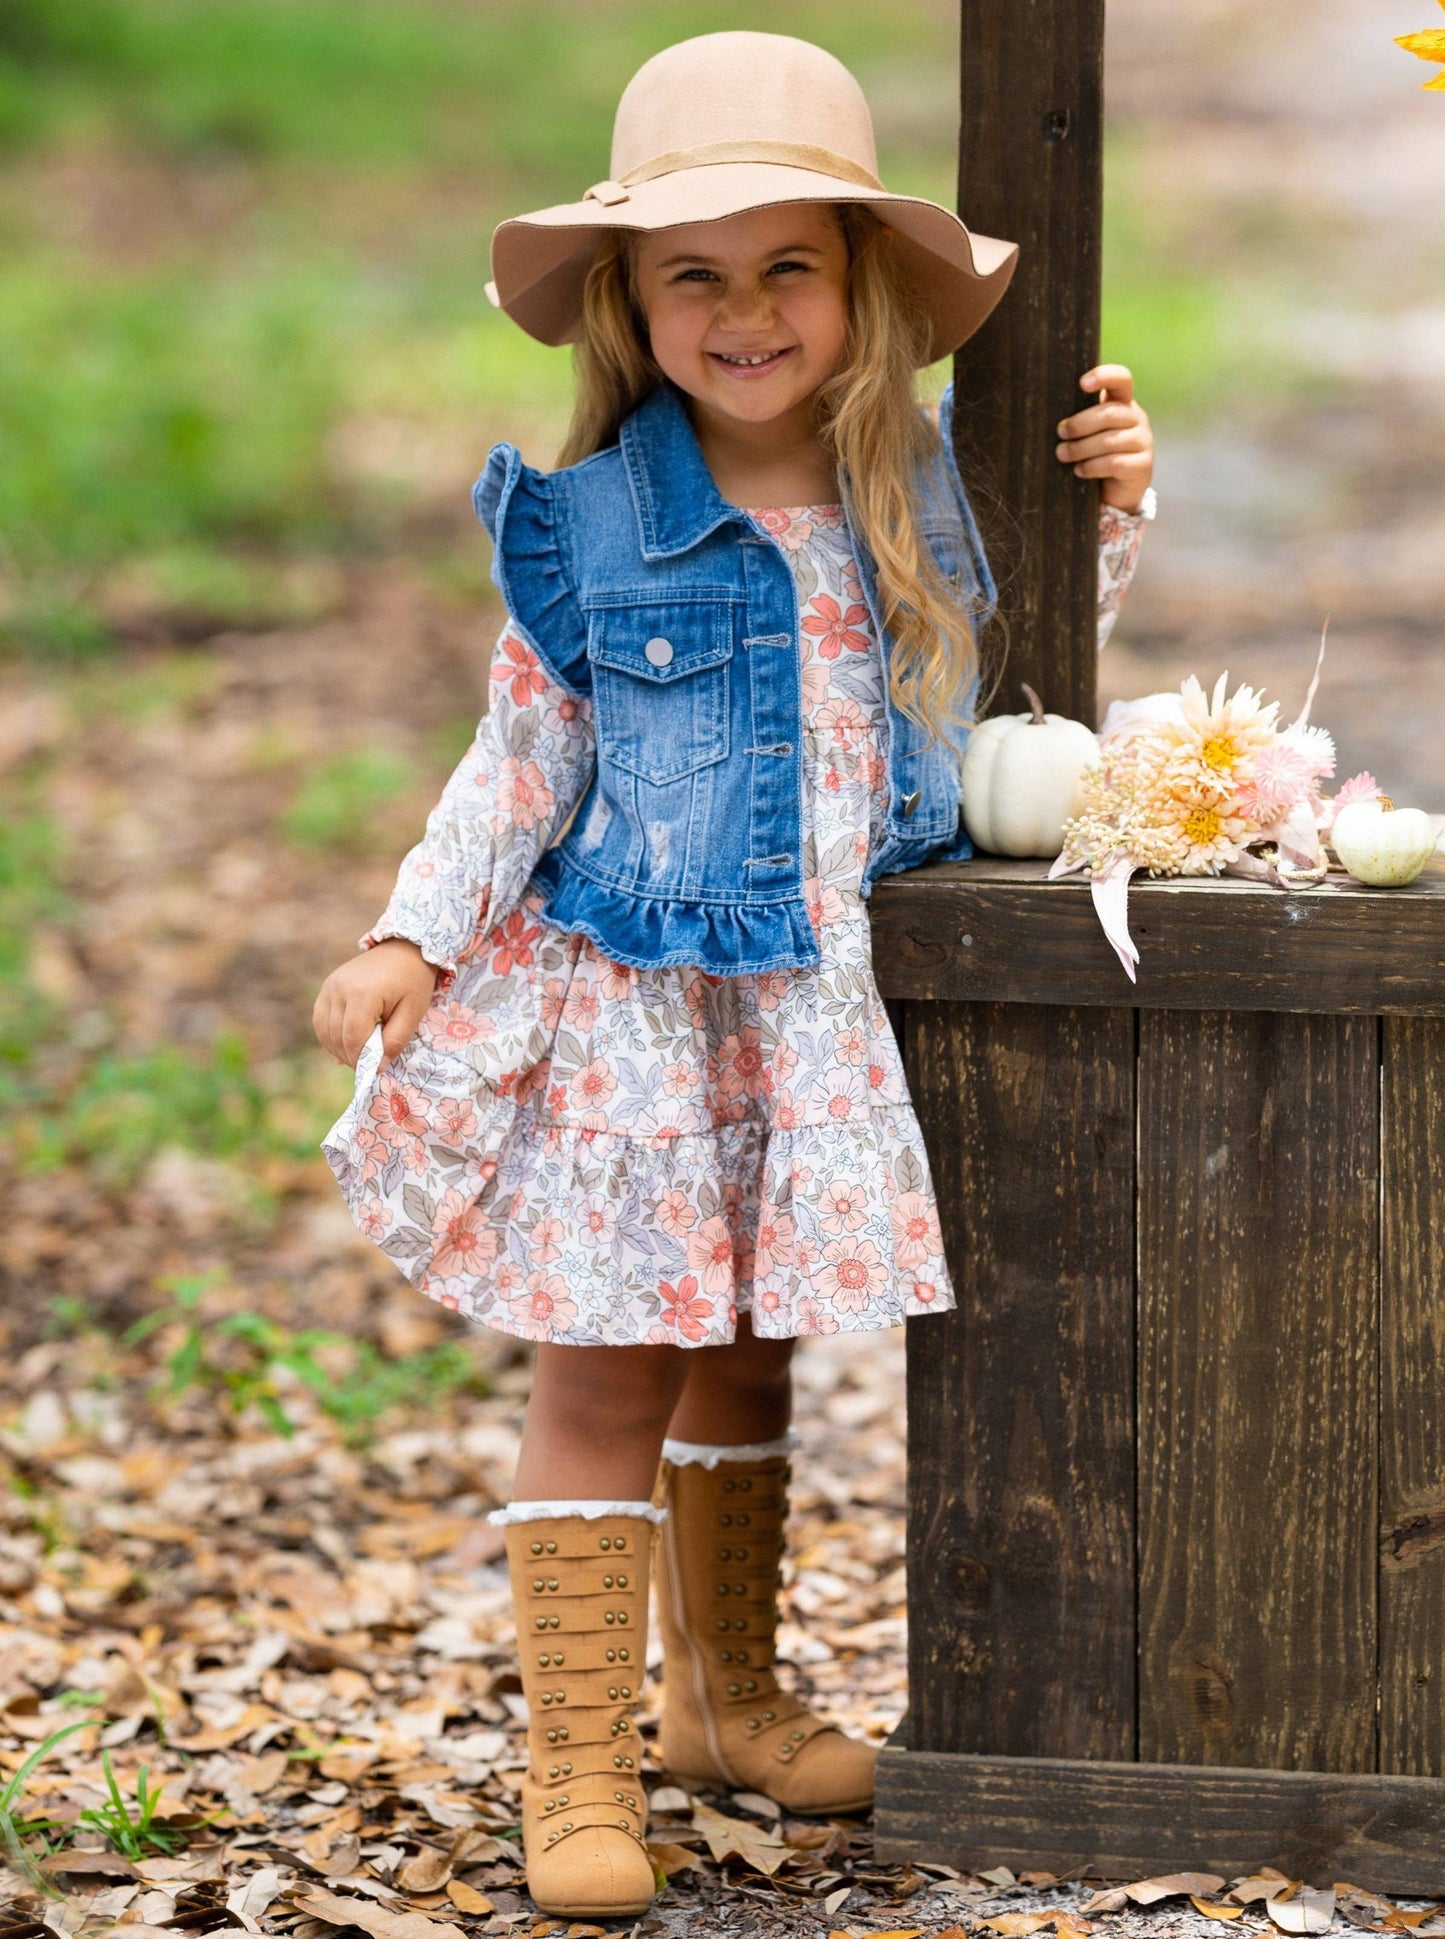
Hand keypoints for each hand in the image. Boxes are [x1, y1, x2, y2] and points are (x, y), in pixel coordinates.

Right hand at [313, 938, 438, 1068]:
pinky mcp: (328, 986)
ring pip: (324, 1030)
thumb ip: (395, 1040)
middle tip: (369, 1066)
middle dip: (351, 1057)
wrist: (404, 949)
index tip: (375, 1070)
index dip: (362, 1059)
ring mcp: (330, 985)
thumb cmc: (413, 981)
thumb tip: (378, 1067)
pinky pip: (320, 1019)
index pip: (353, 1037)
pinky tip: (345, 1045)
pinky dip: (330, 1036)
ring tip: (359, 1056)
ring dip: (338, 1049)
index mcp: (363, 992)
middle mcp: (340, 987)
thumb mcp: (413, 1012)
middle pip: (336, 1036)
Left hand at [1055, 364, 1153, 513]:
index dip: (1104, 376)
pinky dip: (1091, 467)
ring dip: (1081, 448)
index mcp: (1122, 403)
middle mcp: (1137, 418)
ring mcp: (1143, 441)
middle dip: (1079, 424)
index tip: (1082, 384)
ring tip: (1062, 455)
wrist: (1113, 492)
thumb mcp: (1086, 433)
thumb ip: (1078, 418)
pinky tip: (1079, 471)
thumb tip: (1049, 414)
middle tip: (1060, 433)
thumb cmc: (1093, 456)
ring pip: (1109, 440)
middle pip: (1109, 413)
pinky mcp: (1142, 466)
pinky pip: (1114, 463)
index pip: (1121, 379)